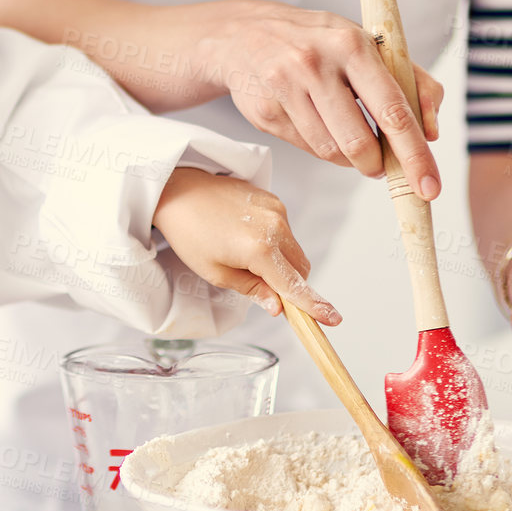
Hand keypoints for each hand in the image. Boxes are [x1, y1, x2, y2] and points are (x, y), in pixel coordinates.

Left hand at [152, 168, 341, 325]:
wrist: (178, 190)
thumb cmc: (190, 233)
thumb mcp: (215, 272)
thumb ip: (252, 290)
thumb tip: (277, 307)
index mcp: (259, 248)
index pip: (294, 285)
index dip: (314, 306)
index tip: (333, 320)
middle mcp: (276, 226)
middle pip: (301, 268)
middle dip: (290, 283)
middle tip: (263, 288)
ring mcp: (276, 209)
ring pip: (294, 249)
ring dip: (281, 262)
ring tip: (243, 256)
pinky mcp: (272, 199)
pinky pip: (285, 230)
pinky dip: (275, 242)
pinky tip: (245, 238)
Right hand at [203, 2, 444, 196]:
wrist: (246, 34)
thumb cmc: (321, 42)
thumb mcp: (367, 45)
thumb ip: (412, 82)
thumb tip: (432, 132)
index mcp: (351, 44)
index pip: (392, 110)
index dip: (414, 154)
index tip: (429, 185)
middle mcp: (315, 64)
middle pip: (359, 142)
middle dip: (377, 164)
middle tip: (381, 165)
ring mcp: (285, 88)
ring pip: (331, 151)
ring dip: (349, 159)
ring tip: (349, 140)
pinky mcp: (264, 111)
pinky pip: (307, 148)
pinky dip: (323, 148)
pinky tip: (320, 126)